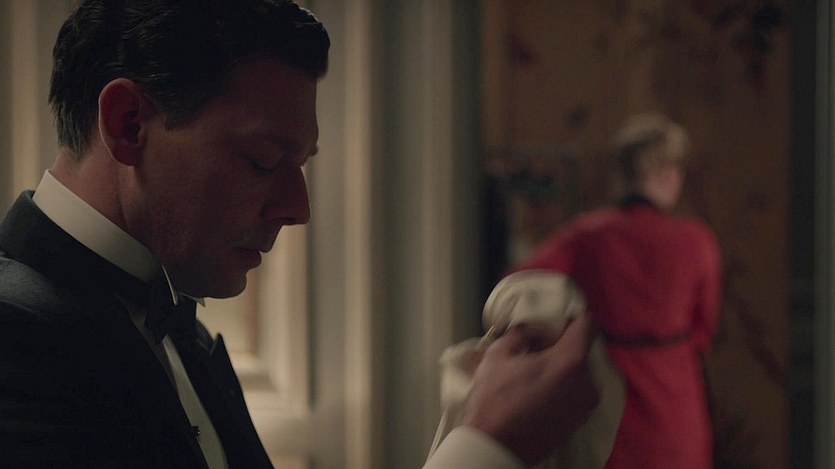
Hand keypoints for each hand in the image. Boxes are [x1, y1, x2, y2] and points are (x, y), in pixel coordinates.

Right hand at [461, 316, 599, 465]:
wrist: (495, 447)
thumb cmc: (495, 400)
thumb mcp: (498, 355)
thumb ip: (520, 333)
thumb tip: (532, 330)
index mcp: (570, 360)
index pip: (587, 324)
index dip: (571, 317)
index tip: (555, 321)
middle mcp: (587, 382)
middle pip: (581, 350)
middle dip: (561, 346)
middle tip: (536, 350)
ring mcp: (586, 404)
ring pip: (578, 372)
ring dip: (562, 369)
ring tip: (534, 374)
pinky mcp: (580, 421)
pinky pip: (576, 392)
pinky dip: (563, 387)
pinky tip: (539, 392)